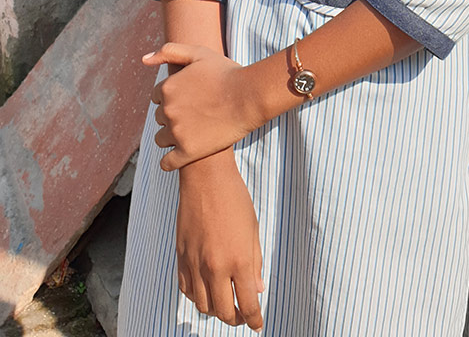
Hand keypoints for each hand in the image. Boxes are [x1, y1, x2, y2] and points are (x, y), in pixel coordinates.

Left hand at [144, 42, 259, 169]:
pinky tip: (183, 155)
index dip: (172, 98)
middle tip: (194, 115)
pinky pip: (168, 163)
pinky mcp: (188, 152)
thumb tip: (144, 59)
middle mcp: (168, 110)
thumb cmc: (226, 73)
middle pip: (160, 118)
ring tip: (192, 133)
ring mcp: (177, 132)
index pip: (157, 97)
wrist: (250, 96)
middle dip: (173, 116)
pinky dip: (171, 161)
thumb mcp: (199, 53)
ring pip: (161, 139)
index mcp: (167, 88)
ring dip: (172, 137)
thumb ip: (169, 51)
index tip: (188, 100)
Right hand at [177, 151, 263, 330]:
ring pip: (203, 306)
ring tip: (225, 302)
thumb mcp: (253, 229)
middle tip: (243, 315)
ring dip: (216, 310)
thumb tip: (256, 289)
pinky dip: (197, 296)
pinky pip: (186, 289)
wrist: (206, 176)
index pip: (248, 304)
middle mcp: (215, 266)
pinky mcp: (181, 256)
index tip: (258, 324)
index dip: (255, 319)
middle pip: (224, 312)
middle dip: (236, 319)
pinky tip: (206, 289)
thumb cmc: (234, 198)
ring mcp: (195, 263)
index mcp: (238, 260)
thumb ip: (254, 263)